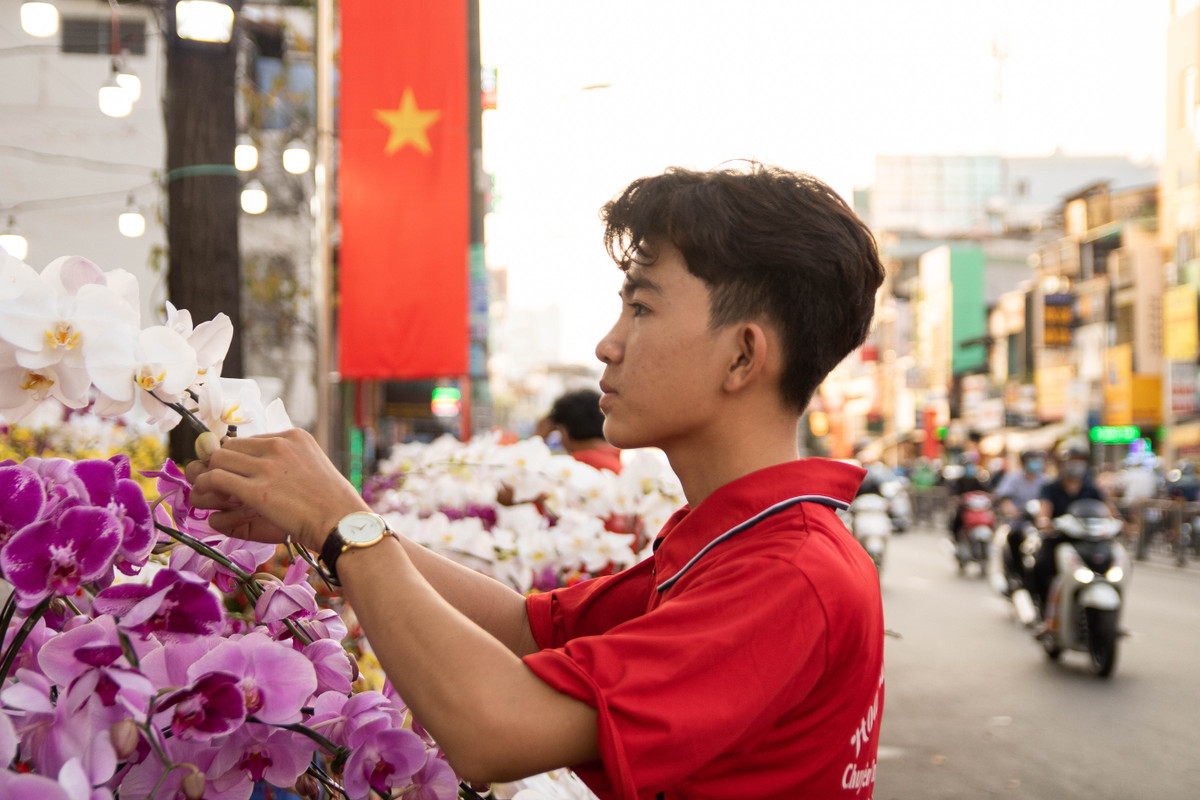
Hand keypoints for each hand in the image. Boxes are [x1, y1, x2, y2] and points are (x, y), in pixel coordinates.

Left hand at [186, 428, 370, 550]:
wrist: (342, 523)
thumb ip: (285, 464)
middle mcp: (278, 445)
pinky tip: (206, 498)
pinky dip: (204, 486)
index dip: (238, 459)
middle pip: (229, 446)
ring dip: (207, 476)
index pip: (249, 440)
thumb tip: (256, 473)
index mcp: (294, 437)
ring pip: (217, 459)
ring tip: (208, 492)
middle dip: (219, 465)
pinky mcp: (257, 489)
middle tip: (218, 486)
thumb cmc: (332, 504)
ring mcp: (267, 466)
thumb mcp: (312, 470)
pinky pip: (214, 478)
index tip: (236, 475)